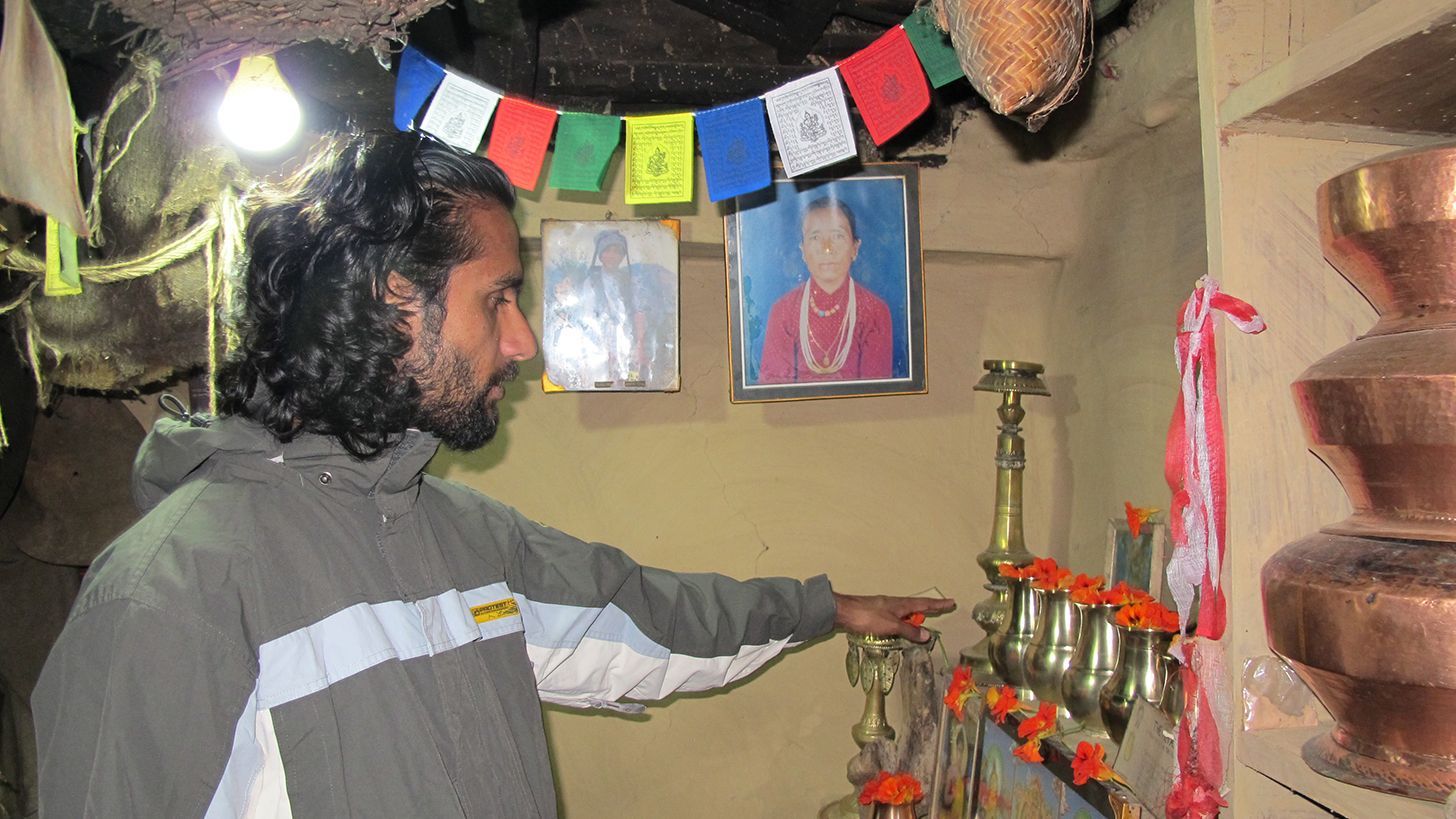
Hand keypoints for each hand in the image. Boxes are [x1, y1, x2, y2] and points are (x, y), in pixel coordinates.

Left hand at [833, 592, 955, 642]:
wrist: (843, 612)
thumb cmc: (867, 617)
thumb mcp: (891, 625)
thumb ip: (908, 630)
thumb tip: (927, 634)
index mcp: (901, 604)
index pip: (924, 604)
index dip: (938, 605)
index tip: (951, 602)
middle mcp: (894, 604)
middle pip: (916, 607)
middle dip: (928, 609)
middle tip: (941, 609)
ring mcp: (884, 609)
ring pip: (905, 613)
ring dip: (915, 618)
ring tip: (922, 623)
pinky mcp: (875, 615)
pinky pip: (895, 618)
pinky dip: (903, 623)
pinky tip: (900, 628)